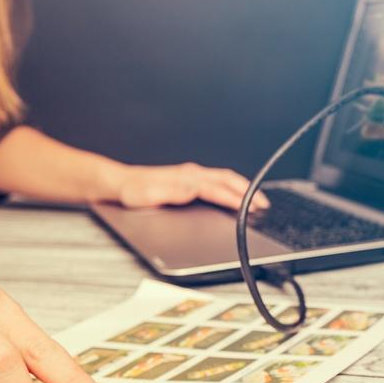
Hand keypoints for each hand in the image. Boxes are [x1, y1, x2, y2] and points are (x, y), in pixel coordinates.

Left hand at [107, 162, 269, 212]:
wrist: (120, 184)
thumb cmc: (133, 192)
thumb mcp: (150, 195)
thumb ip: (173, 192)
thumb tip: (193, 189)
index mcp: (186, 178)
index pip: (217, 188)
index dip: (236, 199)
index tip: (250, 207)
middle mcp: (191, 174)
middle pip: (227, 180)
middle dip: (248, 191)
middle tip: (263, 204)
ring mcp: (190, 176)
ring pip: (224, 179)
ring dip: (242, 188)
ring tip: (255, 200)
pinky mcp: (188, 179)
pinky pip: (216, 181)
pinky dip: (231, 187)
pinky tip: (233, 194)